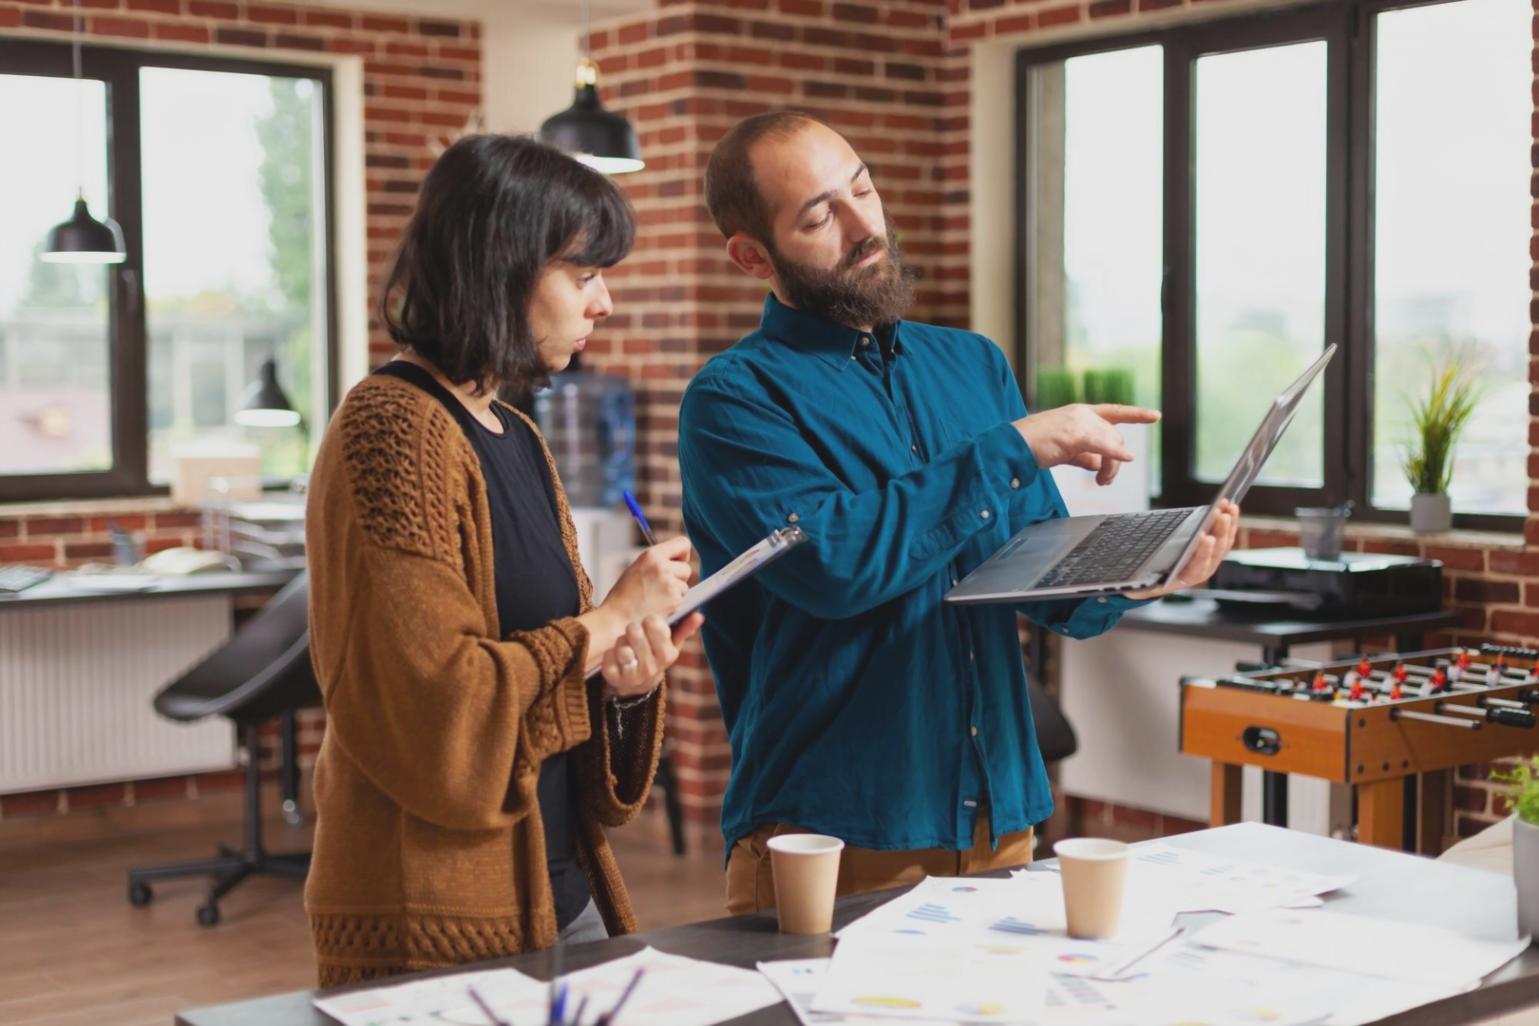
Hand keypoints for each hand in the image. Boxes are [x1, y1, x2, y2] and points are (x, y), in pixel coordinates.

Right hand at [601, 535, 693, 624]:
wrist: (616, 618)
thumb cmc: (624, 596)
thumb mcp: (638, 568)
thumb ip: (658, 562)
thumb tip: (680, 560)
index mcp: (651, 555)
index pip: (683, 543)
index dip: (682, 555)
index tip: (676, 563)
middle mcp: (661, 566)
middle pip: (686, 568)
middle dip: (678, 578)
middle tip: (660, 588)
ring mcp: (669, 583)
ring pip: (685, 586)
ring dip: (675, 593)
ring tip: (655, 599)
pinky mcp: (674, 600)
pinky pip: (682, 600)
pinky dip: (673, 605)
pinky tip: (658, 608)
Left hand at [601, 613, 703, 698]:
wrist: (637, 681)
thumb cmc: (655, 654)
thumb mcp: (671, 644)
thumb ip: (684, 628)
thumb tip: (699, 615)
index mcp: (667, 655)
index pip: (655, 626)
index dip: (650, 621)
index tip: (649, 622)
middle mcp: (651, 668)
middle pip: (635, 631)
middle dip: (634, 628)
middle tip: (635, 631)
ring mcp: (632, 675)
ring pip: (622, 645)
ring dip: (621, 640)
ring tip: (626, 643)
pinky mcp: (614, 677)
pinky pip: (608, 654)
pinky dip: (610, 651)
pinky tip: (616, 654)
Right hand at [1013, 404, 1160, 485]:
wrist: (1013, 446)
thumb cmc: (1035, 448)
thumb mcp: (1065, 449)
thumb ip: (1084, 454)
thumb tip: (1099, 464)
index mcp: (1080, 413)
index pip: (1114, 412)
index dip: (1136, 414)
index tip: (1156, 415)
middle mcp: (1083, 414)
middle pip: (1115, 437)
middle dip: (1115, 462)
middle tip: (1104, 482)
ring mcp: (1079, 422)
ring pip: (1111, 444)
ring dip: (1111, 468)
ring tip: (1101, 482)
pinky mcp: (1074, 435)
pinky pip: (1103, 446)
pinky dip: (1115, 454)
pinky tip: (1124, 459)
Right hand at [1125, 500, 1239, 599]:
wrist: (1155, 583)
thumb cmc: (1148, 578)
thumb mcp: (1145, 579)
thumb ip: (1148, 574)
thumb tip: (1137, 563)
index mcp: (1187, 577)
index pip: (1199, 564)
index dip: (1204, 550)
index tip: (1206, 537)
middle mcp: (1203, 569)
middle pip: (1217, 550)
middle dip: (1220, 531)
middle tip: (1221, 515)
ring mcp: (1211, 559)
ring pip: (1225, 541)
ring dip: (1229, 523)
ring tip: (1229, 506)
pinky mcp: (1214, 550)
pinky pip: (1226, 535)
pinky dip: (1230, 521)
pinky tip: (1230, 507)